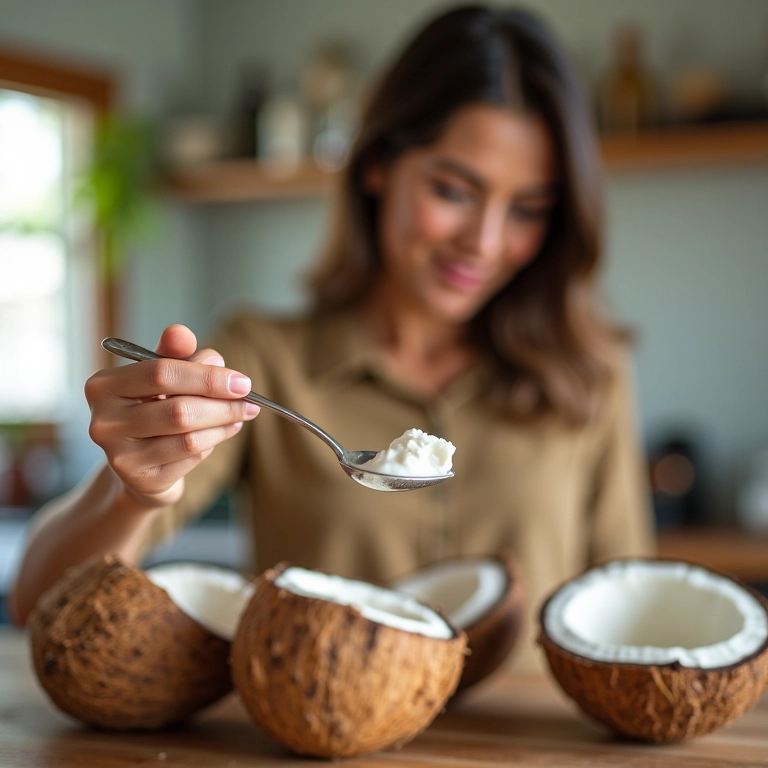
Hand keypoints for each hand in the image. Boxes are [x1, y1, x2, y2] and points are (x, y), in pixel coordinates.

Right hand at [85, 324, 258, 507]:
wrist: (139, 465)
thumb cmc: (152, 408)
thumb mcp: (162, 377)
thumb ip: (180, 356)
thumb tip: (213, 356)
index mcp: (103, 386)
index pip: (161, 372)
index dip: (207, 377)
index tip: (242, 382)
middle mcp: (104, 422)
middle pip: (178, 409)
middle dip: (222, 404)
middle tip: (251, 402)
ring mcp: (119, 456)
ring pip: (189, 437)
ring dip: (224, 424)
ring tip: (241, 415)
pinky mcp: (141, 481)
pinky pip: (190, 458)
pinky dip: (213, 442)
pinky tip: (224, 431)